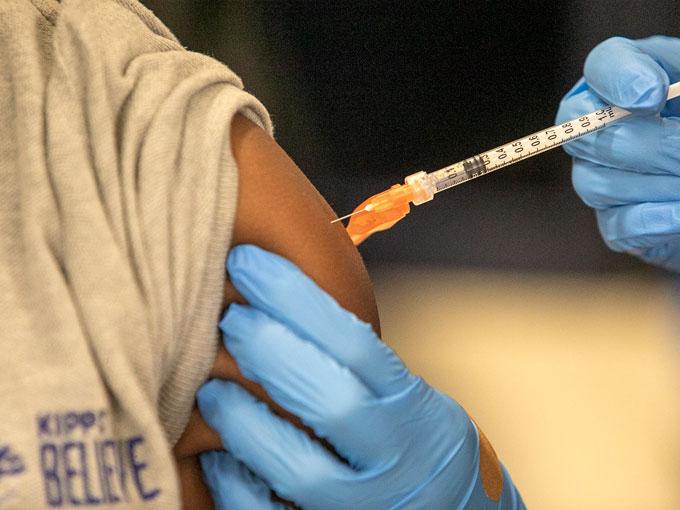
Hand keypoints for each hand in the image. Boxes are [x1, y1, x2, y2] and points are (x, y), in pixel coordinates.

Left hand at [196, 245, 522, 508]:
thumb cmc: (417, 450)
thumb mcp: (414, 403)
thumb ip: (365, 370)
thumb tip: (286, 307)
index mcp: (415, 413)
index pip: (356, 344)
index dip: (297, 298)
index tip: (250, 264)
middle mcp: (394, 461)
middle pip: (332, 400)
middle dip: (271, 350)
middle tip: (229, 318)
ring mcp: (362, 506)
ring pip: (300, 468)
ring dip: (245, 421)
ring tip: (210, 388)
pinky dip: (236, 486)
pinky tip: (217, 456)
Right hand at [556, 36, 679, 271]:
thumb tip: (647, 100)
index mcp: (628, 80)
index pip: (604, 65)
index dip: (620, 78)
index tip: (653, 95)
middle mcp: (598, 127)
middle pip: (587, 133)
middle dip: (650, 146)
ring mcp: (599, 176)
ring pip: (596, 185)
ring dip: (656, 185)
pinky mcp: (616, 222)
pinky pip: (618, 226)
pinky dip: (652, 221)